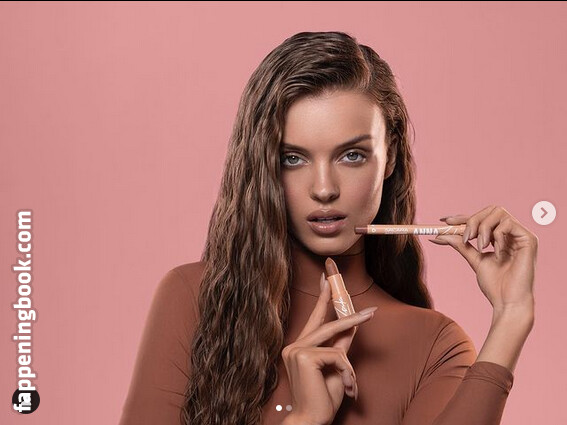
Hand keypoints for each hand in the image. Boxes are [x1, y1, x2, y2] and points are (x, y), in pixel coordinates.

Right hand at [281, 273, 376, 424]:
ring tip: (352, 384)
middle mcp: (294, 345)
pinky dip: (347, 373)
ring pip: (335, 341)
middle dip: (342, 308)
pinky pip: (338, 356)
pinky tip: (345, 388)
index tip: (326, 279)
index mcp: (299, 346)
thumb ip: (340, 345)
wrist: (311, 420)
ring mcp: (296, 349)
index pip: (314, 318)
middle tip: (365, 304)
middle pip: (324, 321)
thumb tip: (351, 325)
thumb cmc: (322, 398)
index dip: (322, 298)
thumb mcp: (337, 368)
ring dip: (348, 365)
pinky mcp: (304, 356)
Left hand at [429, 205, 536, 314]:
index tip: (445, 221)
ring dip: (483, 228)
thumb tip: (440, 234)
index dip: (463, 217)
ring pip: (498, 213)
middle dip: (473, 220)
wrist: (507, 302)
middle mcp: (512, 233)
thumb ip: (461, 245)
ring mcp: (521, 235)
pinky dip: (497, 236)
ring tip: (480, 248)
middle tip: (465, 237)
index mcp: (501, 237)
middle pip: (491, 209)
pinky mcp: (529, 239)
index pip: (482, 218)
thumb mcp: (474, 260)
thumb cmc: (495, 285)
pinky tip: (497, 253)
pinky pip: (508, 224)